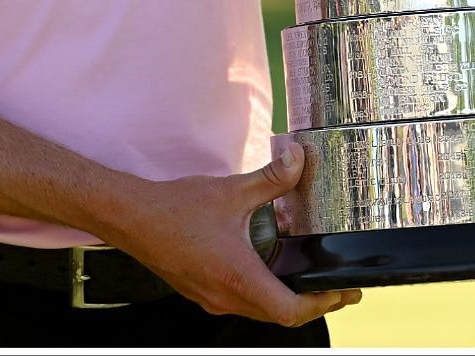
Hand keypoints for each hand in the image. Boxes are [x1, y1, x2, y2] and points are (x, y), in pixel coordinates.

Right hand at [104, 142, 360, 326]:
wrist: (130, 218)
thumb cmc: (176, 209)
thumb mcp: (233, 191)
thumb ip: (272, 177)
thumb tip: (299, 158)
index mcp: (238, 278)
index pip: (290, 311)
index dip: (323, 304)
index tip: (345, 291)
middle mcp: (225, 297)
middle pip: (278, 315)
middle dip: (314, 303)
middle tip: (339, 288)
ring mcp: (211, 297)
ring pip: (259, 310)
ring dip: (288, 299)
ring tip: (313, 279)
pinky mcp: (202, 290)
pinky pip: (241, 302)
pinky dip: (265, 293)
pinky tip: (273, 269)